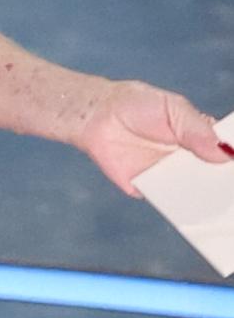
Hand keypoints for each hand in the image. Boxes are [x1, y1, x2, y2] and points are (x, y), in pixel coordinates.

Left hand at [77, 80, 232, 195]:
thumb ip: (197, 130)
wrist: (98, 115)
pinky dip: (182, 209)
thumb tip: (225, 152)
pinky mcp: (152, 190)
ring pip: (198, 194)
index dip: (232, 159)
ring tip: (222, 205)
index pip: (226, 153)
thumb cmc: (137, 105)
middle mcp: (190, 160)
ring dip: (209, 201)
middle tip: (232, 188)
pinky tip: (193, 212)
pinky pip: (170, 203)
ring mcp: (172, 176)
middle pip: (217, 177)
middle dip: (227, 185)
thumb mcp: (173, 108)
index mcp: (201, 138)